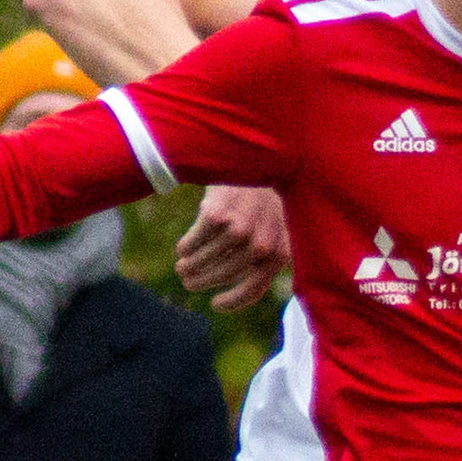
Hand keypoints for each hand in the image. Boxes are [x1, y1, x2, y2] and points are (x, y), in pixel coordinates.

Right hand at [176, 184, 291, 309]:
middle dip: (203, 281)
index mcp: (279, 252)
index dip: (232, 301)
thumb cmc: (265, 196)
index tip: (215, 304)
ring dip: (190, 267)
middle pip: (225, 275)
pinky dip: (186, 248)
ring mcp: (239, 229)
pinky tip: (182, 249)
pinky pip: (194, 241)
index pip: (253, 289)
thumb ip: (267, 251)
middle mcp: (261, 244)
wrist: (257, 156)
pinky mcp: (217, 215)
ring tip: (182, 267)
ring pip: (207, 260)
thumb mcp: (277, 225)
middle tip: (189, 282)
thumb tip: (246, 283)